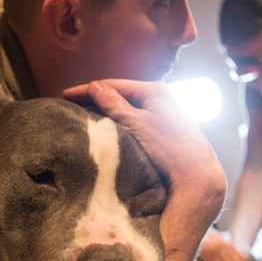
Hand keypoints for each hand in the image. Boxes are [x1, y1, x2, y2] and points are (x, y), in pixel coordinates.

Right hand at [64, 79, 225, 222]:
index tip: (65, 95)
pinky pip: (133, 124)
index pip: (113, 85)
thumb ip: (114, 104)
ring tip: (84, 119)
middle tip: (72, 108)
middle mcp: (160, 99)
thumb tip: (95, 87)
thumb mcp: (137, 123)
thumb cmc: (170, 147)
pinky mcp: (161, 132)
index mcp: (155, 90)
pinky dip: (118, 125)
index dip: (87, 90)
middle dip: (96, 101)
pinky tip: (106, 132)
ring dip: (106, 114)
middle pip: (120, 97)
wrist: (196, 175)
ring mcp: (161, 116)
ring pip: (126, 111)